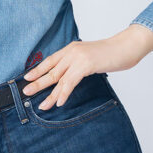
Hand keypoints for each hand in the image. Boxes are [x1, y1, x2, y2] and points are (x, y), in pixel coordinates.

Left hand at [22, 25, 152, 110]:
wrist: (126, 46)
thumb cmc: (111, 54)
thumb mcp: (90, 57)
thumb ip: (79, 64)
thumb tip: (70, 77)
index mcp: (71, 48)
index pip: (50, 60)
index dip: (38, 70)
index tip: (27, 78)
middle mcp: (72, 51)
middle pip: (51, 70)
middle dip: (38, 83)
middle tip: (25, 92)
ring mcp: (78, 57)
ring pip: (59, 79)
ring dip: (50, 94)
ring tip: (42, 105)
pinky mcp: (86, 64)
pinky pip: (71, 82)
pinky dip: (64, 93)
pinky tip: (59, 102)